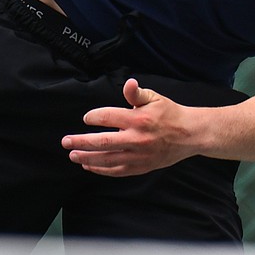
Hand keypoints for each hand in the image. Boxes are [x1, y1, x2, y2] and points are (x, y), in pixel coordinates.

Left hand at [62, 78, 197, 176]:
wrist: (189, 136)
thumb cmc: (170, 114)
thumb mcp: (155, 98)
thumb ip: (137, 93)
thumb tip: (128, 84)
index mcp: (139, 119)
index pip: (109, 118)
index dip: (94, 117)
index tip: (86, 119)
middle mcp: (136, 139)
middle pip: (103, 142)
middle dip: (81, 142)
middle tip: (66, 142)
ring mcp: (137, 156)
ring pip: (107, 160)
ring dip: (87, 158)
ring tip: (73, 155)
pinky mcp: (140, 167)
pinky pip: (116, 171)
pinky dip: (101, 169)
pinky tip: (89, 166)